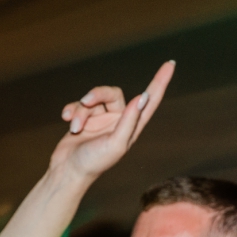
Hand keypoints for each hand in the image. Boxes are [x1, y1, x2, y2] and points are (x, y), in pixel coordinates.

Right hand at [51, 62, 174, 184]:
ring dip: (80, 110)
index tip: (170, 64)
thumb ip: (129, 121)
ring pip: (92, 99)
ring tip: (74, 127)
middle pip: (111, 93)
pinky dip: (72, 110)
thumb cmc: (93, 163)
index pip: (150, 101)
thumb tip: (143, 97)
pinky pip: (79, 104)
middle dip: (96, 94)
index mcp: (131, 127)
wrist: (67, 172)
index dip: (160, 83)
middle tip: (85, 102)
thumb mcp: (115, 143)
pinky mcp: (85, 119)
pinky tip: (66, 119)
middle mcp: (118, 120)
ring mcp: (101, 119)